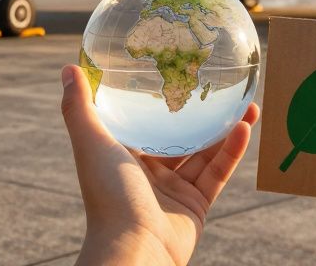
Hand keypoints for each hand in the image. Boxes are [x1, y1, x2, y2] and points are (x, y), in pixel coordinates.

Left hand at [60, 65, 259, 265]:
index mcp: (122, 155)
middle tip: (219, 87)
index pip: (141, 119)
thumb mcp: (91, 141)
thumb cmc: (108, 193)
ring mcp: (172, 189)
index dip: (157, 98)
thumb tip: (68, 67)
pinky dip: (231, 152)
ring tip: (248, 105)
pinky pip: (217, 173)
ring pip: (204, 152)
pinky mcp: (195, 205)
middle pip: (178, 134)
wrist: (135, 248)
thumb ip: (79, 106)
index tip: (176, 71)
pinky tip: (245, 127)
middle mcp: (147, 171)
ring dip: (226, 129)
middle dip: (200, 113)